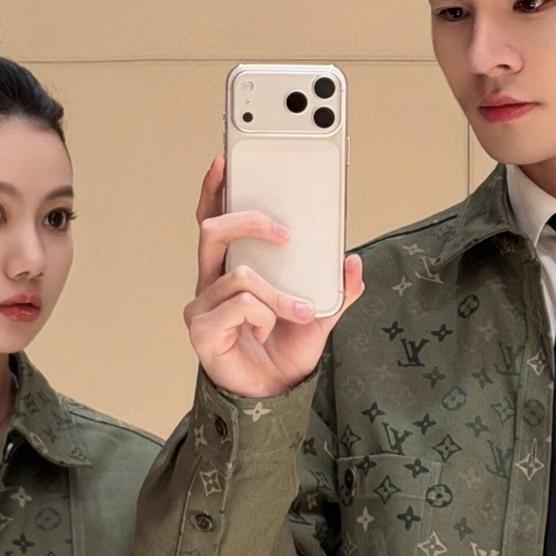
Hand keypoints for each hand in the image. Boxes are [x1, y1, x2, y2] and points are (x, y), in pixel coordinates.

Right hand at [185, 158, 362, 398]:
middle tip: (284, 232)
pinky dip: (265, 315)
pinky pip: (241, 305)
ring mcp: (203, 305)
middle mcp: (210, 281)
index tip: (225, 160)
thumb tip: (353, 262)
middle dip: (250, 221)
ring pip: (241, 273)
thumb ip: (338, 289)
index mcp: (231, 268)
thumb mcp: (321, 315)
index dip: (215, 190)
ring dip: (278, 294)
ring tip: (298, 312)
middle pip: (213, 230)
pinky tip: (267, 331)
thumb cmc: (284, 349)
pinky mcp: (202, 329)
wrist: (273, 395)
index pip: (215, 219)